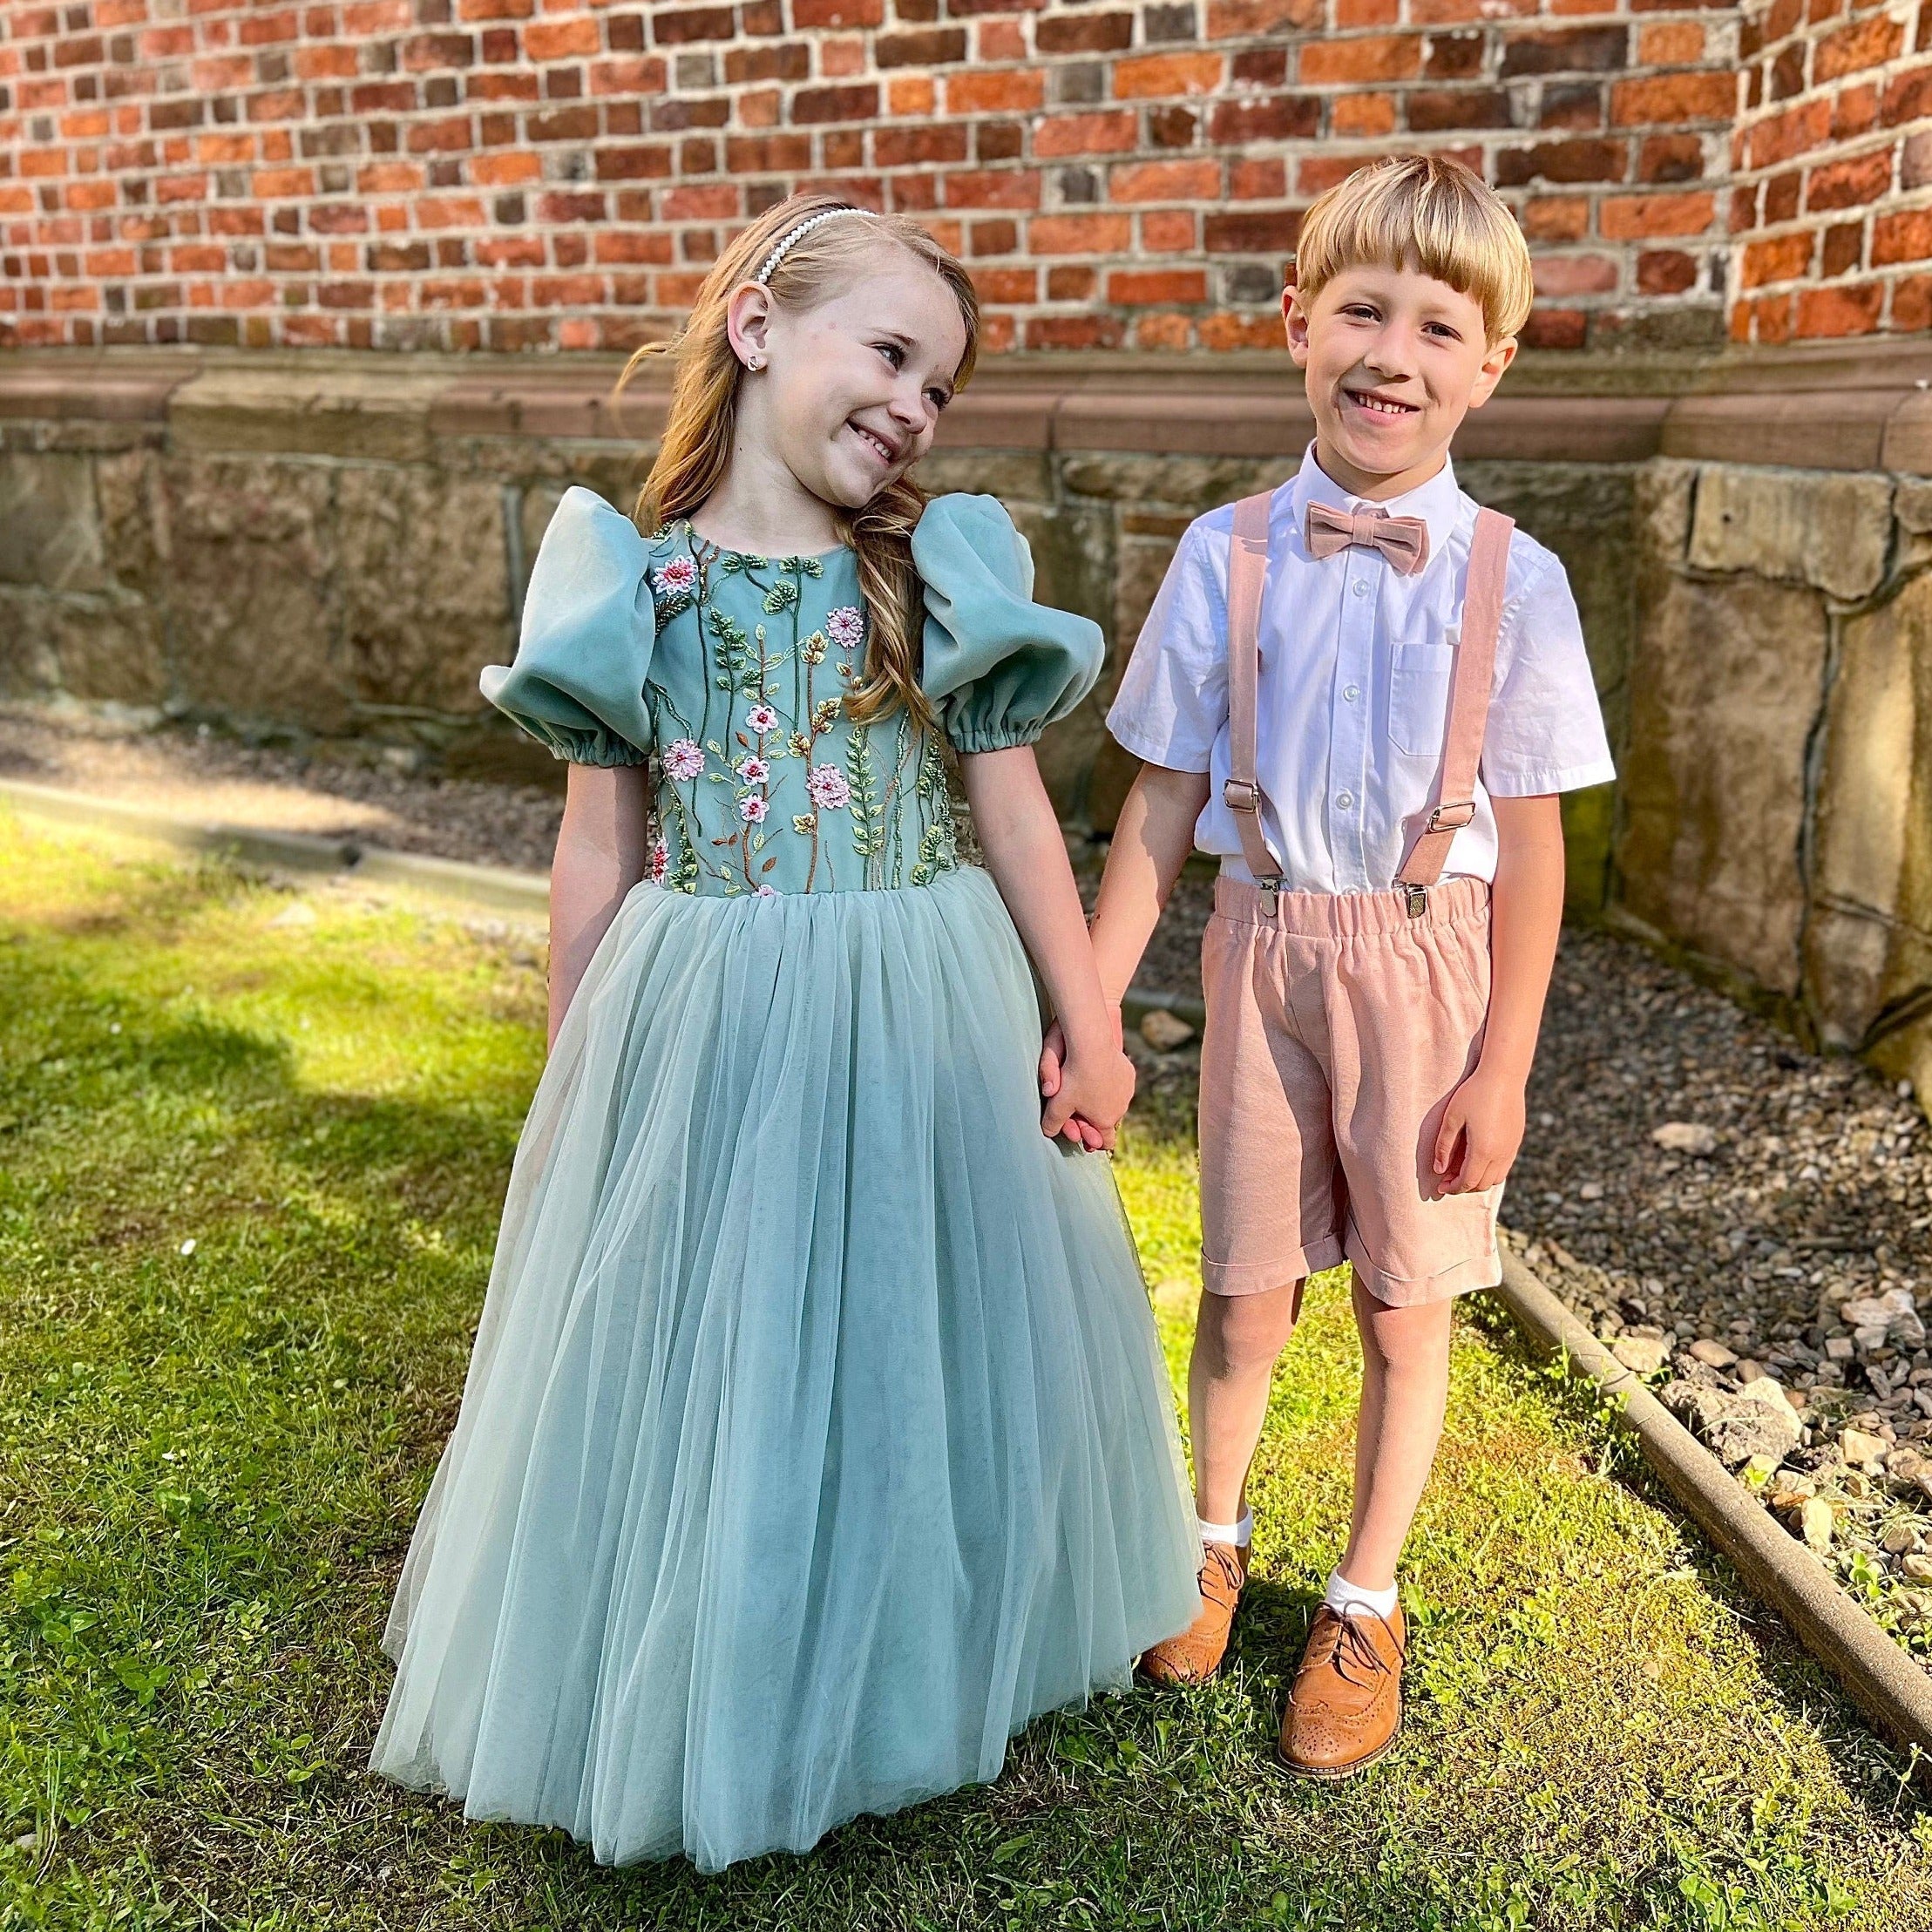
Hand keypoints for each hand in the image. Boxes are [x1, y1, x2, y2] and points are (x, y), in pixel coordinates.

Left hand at [1040, 1012, 1124, 1150]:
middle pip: (1109, 1120)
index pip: (1106, 1142)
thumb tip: (1048, 1133)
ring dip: (1104, 1101)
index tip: (1084, 1134)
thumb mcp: (1058, 1104)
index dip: (1094, 1140)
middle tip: (1081, 1110)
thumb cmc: (1074, 1078)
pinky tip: (1098, 1076)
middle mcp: (1121, 1109)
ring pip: (1116, 1102)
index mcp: (1106, 1121)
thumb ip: (1052, 1122)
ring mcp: (1127, 1091)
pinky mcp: (1129, 1074)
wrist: (1093, 1046)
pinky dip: (1110, 1084)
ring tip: (1088, 1091)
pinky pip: (1120, 1084)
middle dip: (1096, 1118)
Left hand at [1432, 1063, 1526, 1194]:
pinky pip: (1504, 1166)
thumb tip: (1439, 1169)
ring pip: (1496, 1178)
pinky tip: (1477, 1160)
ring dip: (1478, 1181)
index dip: (1452, 1188)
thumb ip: (1444, 1146)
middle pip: (1482, 1185)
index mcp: (1483, 1151)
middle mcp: (1500, 1154)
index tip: (1440, 1186)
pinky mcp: (1516, 1141)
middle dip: (1464, 1187)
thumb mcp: (1452, 1118)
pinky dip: (1490, 1171)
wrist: (1504, 1075)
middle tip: (1448, 1179)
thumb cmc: (1474, 1093)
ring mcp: (1511, 1148)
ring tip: (1462, 1171)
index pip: (1467, 1182)